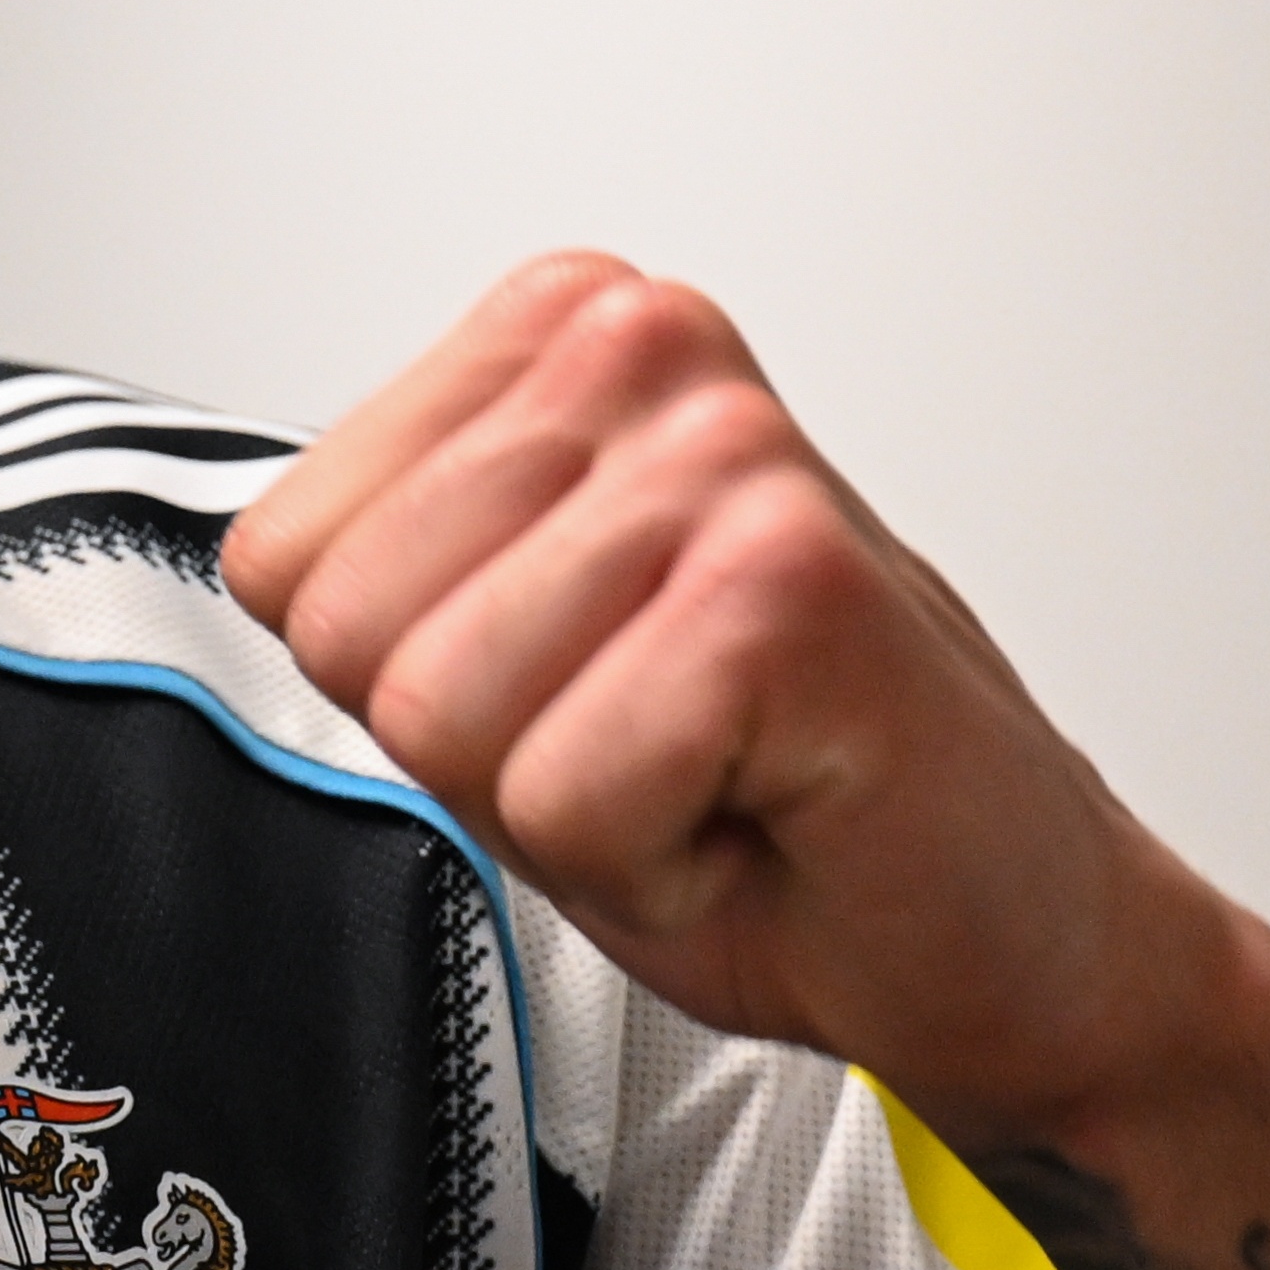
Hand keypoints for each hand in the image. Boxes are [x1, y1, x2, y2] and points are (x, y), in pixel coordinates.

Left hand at [221, 254, 1250, 1150]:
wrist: (1008, 937)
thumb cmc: (770, 804)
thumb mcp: (515, 654)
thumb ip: (391, 574)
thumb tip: (261, 553)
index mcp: (557, 332)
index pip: (282, 558)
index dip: (413, 690)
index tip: (581, 694)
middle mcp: (642, 347)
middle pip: (353, 639)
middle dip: (484, 757)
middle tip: (658, 750)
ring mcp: (722, 455)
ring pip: (447, 719)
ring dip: (574, 813)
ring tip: (716, 773)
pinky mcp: (787, 583)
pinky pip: (567, 796)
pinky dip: (654, 867)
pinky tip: (766, 810)